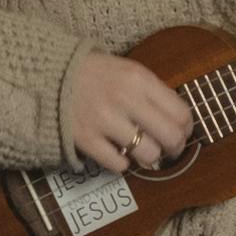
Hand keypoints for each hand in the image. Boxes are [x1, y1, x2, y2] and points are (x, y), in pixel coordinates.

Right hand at [58, 48, 196, 181]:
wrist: (48, 74)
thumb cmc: (94, 74)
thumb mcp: (127, 70)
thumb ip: (152, 92)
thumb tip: (177, 122)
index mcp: (139, 79)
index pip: (181, 113)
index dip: (186, 128)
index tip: (181, 133)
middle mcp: (125, 99)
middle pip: (170, 137)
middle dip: (174, 148)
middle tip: (168, 150)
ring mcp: (105, 121)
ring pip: (148, 154)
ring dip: (148, 157)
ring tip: (141, 152)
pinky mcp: (86, 140)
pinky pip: (119, 165)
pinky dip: (122, 164)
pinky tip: (117, 153)